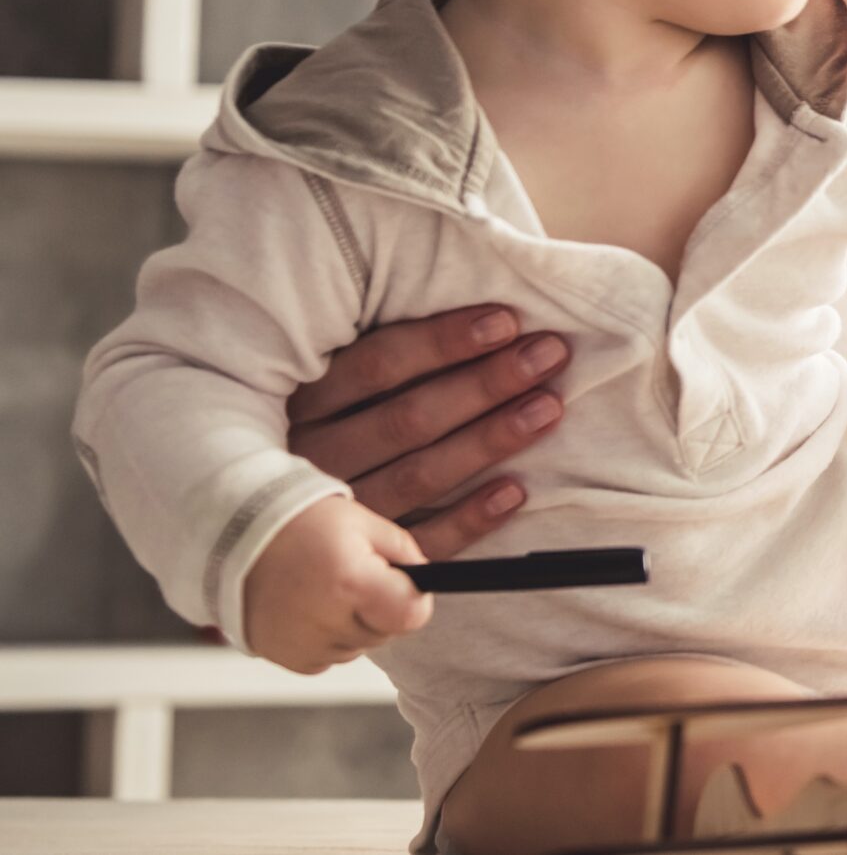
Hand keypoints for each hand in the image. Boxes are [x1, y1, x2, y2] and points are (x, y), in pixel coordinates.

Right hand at [241, 495, 433, 672]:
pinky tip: (310, 606)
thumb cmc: (303, 523)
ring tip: (327, 587)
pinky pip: (331, 656)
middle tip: (354, 575)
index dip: (414, 600)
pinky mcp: (289, 659)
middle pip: (387, 632)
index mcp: (352, 583)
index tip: (402, 583)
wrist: (236, 538)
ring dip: (354, 623)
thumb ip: (404, 552)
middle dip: (382, 607)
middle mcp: (328, 622)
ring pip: (360, 646)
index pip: (412, 616)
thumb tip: (425, 580)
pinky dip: (328, 637)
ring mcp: (306, 646)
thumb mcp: (364, 522)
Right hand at [287, 305, 568, 557]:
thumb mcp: (330, 383)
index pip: (376, 365)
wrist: (268, 533)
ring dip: (489, 441)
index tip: (508, 321)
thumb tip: (486, 318)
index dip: (444, 342)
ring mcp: (335, 512)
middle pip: (407, 419)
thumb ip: (384, 357)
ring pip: (419, 475)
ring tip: (547, 409)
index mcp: (301, 403)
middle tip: (548, 355)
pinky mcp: (359, 559)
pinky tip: (515, 491)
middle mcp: (313, 456)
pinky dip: (469, 519)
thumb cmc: (327, 425)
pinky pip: (420, 543)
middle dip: (484, 384)